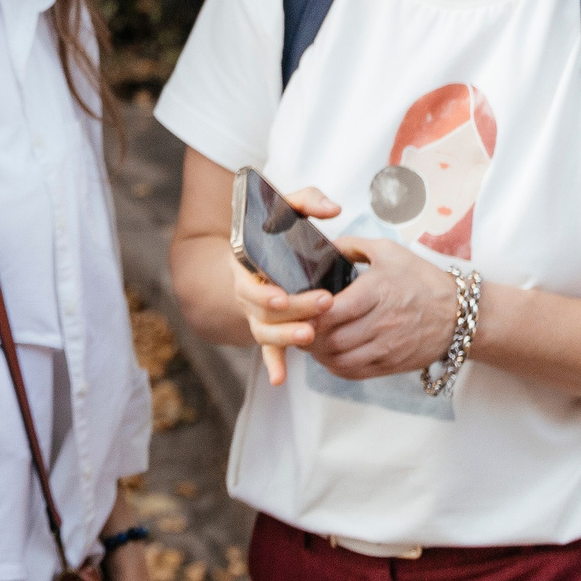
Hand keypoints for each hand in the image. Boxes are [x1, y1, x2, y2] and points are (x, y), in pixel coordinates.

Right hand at [231, 185, 341, 385]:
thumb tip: (334, 209)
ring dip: (285, 338)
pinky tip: (280, 379)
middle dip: (292, 310)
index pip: (250, 283)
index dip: (264, 293)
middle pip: (262, 311)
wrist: (254, 246)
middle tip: (323, 304)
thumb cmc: (274, 226)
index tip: (282, 296)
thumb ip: (308, 200)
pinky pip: (269, 348)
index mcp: (246, 262)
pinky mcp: (269, 325)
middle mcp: (247, 291)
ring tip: (310, 337)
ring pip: (264, 332)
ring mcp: (256, 312)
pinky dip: (273, 364)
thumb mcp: (286, 207)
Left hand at [307, 237, 461, 381]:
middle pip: (331, 339)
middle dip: (307, 335)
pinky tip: (328, 355)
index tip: (298, 307)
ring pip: (339, 359)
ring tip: (308, 341)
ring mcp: (387, 348)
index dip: (308, 312)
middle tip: (296, 326)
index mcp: (377, 292)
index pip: (332, 310)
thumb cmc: (421, 279)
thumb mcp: (389, 251)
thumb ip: (352, 246)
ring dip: (317, 353)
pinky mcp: (391, 365)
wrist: (460, 314)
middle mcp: (381, 323)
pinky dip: (334, 366)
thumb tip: (324, 245)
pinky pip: (354, 372)